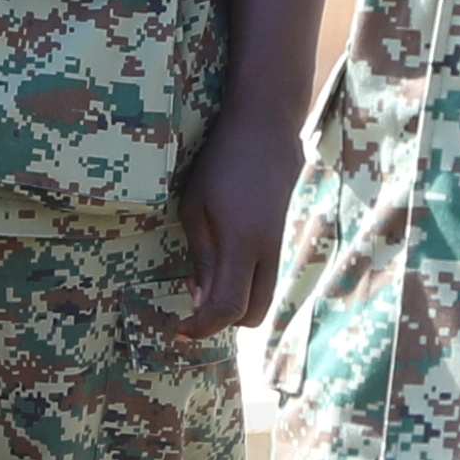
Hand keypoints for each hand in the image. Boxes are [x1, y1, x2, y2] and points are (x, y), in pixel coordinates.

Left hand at [175, 117, 299, 337]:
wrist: (265, 131)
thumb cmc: (220, 163)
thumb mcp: (195, 207)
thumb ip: (201, 257)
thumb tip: (198, 300)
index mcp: (241, 244)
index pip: (227, 307)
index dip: (202, 327)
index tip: (178, 329)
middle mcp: (267, 252)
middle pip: (252, 315)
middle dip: (222, 321)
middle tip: (191, 310)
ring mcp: (279, 247)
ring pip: (263, 299)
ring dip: (236, 304)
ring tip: (205, 286)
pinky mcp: (280, 239)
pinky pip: (266, 279)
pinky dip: (246, 285)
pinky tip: (222, 265)